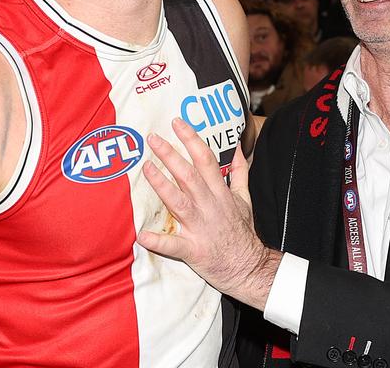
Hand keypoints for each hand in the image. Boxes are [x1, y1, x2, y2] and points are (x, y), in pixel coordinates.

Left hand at [135, 118, 280, 310]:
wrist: (249, 267)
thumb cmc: (242, 232)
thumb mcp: (246, 199)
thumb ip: (240, 172)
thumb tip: (237, 147)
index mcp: (220, 193)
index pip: (206, 160)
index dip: (191, 139)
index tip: (177, 122)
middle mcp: (209, 206)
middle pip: (189, 176)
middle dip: (170, 155)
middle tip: (152, 138)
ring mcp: (200, 228)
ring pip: (179, 202)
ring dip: (161, 185)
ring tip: (145, 168)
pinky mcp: (192, 250)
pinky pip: (173, 246)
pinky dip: (158, 241)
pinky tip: (141, 235)